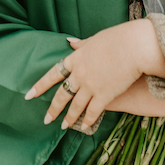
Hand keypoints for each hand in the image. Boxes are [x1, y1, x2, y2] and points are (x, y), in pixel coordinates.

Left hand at [25, 20, 164, 129]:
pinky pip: (92, 112)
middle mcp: (80, 74)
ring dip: (68, 118)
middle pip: (62, 94)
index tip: (29, 95)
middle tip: (46, 119)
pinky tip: (83, 126)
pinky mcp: (104, 95)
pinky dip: (87, 120)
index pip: (53, 74)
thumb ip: (81, 44)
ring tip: (63, 126)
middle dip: (53, 108)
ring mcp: (90, 86)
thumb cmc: (118, 38)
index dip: (41, 85)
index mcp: (76, 58)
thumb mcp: (95, 38)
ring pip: (75, 106)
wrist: (134, 46)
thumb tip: (69, 42)